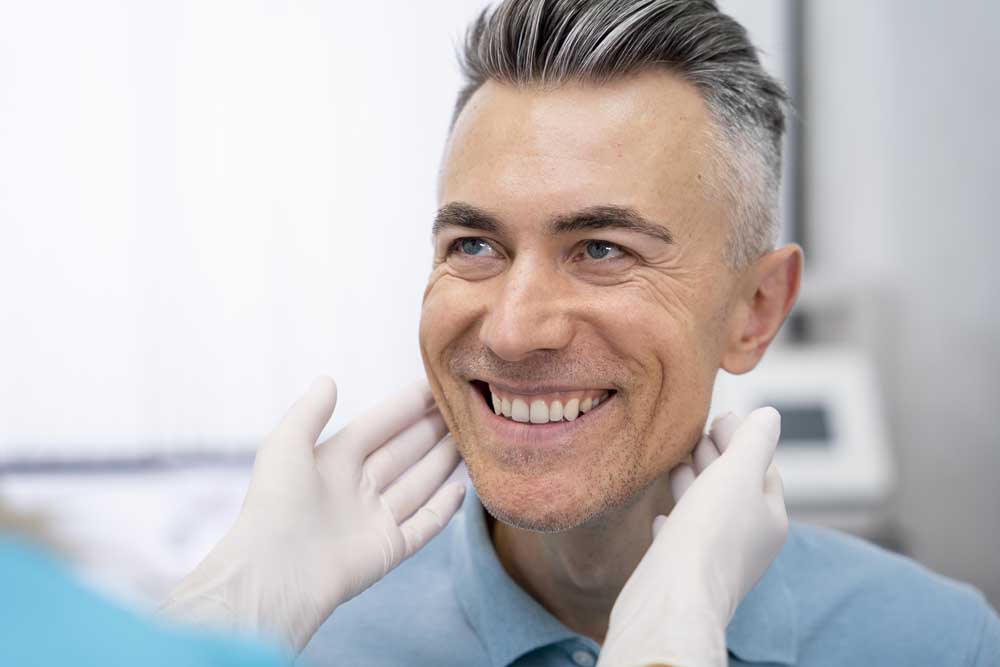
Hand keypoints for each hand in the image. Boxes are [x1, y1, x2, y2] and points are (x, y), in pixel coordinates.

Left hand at [160, 376, 465, 653]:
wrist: (276, 572)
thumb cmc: (275, 504)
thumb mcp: (285, 444)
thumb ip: (310, 411)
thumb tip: (328, 379)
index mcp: (332, 462)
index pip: (377, 427)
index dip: (405, 407)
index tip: (434, 385)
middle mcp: (355, 489)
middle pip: (402, 453)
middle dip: (431, 430)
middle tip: (464, 408)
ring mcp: (374, 520)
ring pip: (418, 484)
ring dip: (442, 461)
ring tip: (472, 439)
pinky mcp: (387, 550)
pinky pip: (423, 525)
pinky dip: (444, 509)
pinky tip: (462, 488)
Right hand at [597, 408, 787, 666]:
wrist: (674, 596)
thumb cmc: (710, 532)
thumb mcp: (738, 473)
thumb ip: (754, 441)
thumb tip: (770, 416)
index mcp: (770, 519)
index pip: (764, 469)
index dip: (744, 439)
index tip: (720, 415)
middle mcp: (747, 543)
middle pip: (735, 489)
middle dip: (718, 458)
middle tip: (698, 430)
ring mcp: (714, 559)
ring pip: (706, 512)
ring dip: (694, 482)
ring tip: (676, 460)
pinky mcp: (682, 573)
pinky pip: (680, 541)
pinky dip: (674, 521)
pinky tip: (662, 517)